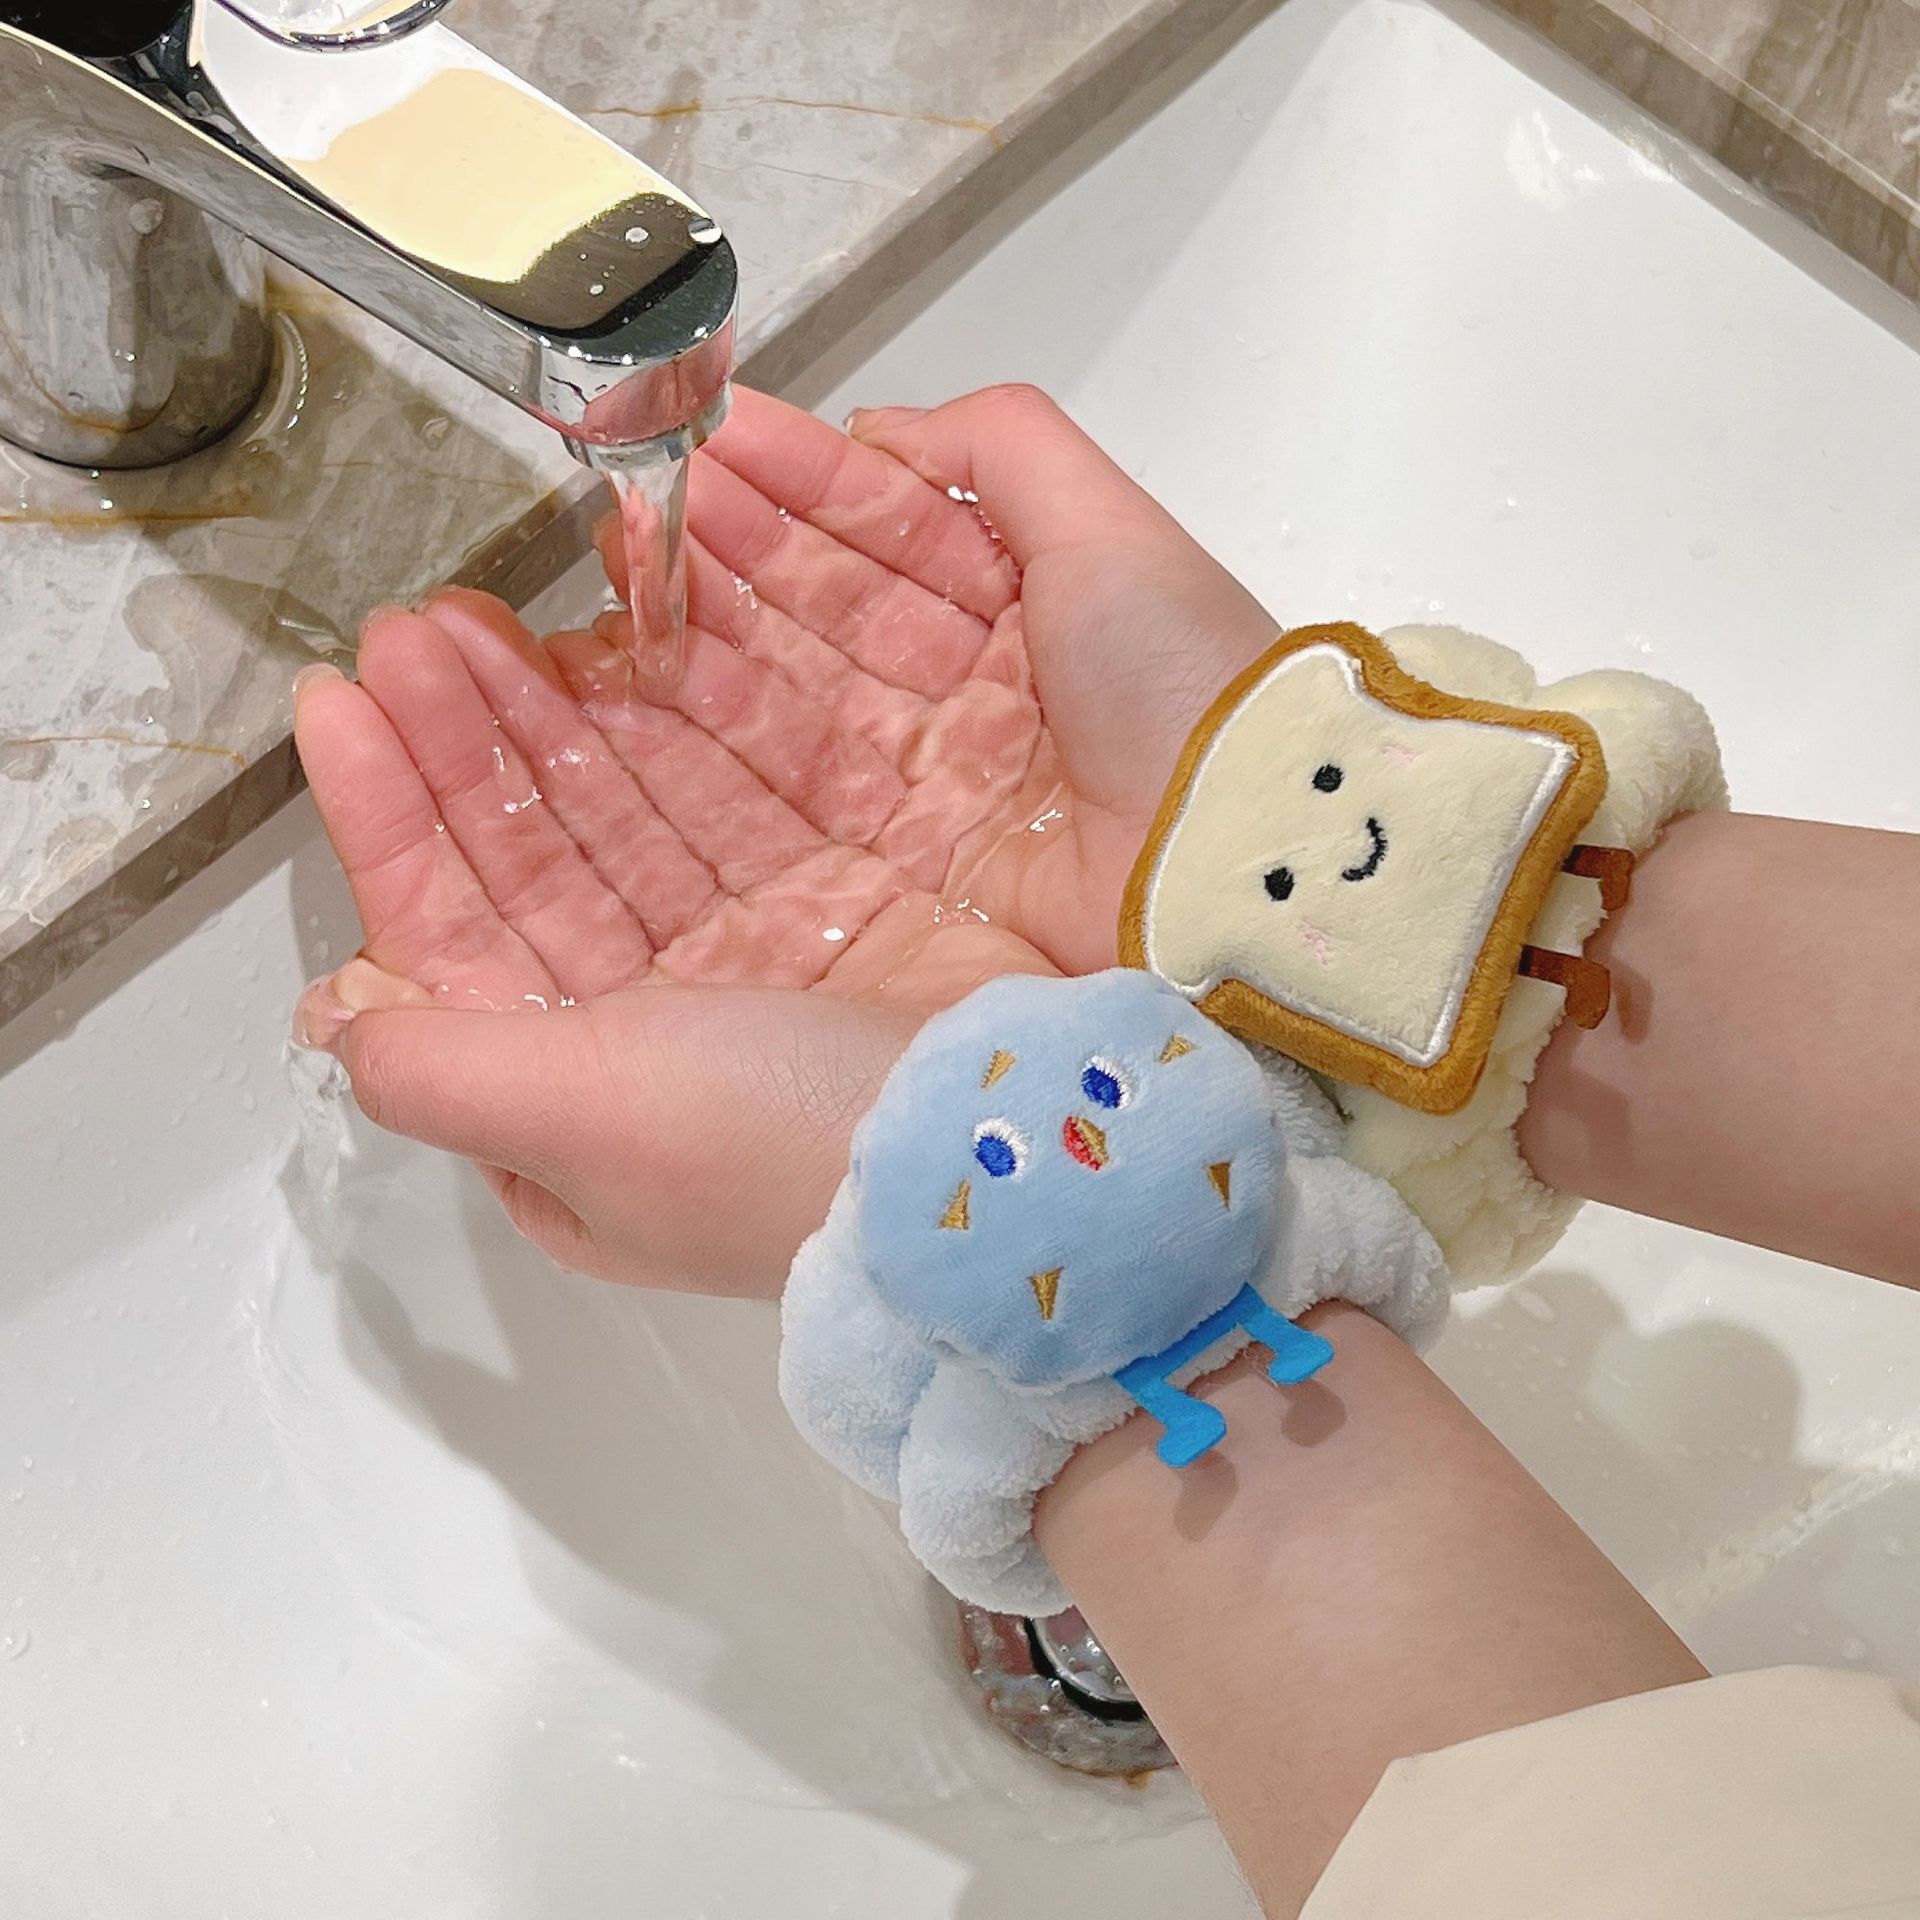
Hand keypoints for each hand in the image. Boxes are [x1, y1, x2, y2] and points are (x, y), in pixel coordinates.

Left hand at [293, 385, 1277, 1291]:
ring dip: (560, 710)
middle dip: (470, 743)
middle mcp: (664, 1043)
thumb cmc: (794, 1150)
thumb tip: (342, 1015)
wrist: (1042, 1155)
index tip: (343, 705)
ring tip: (499, 609)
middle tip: (421, 627)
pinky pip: (741, 792)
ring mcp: (764, 969)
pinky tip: (642, 639)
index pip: (459, 941)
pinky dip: (689, 714)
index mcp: (584, 1110)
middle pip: (540, 862)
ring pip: (632, 816)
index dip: (395, 822)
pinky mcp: (856, 909)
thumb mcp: (584, 1124)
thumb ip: (439, 1072)